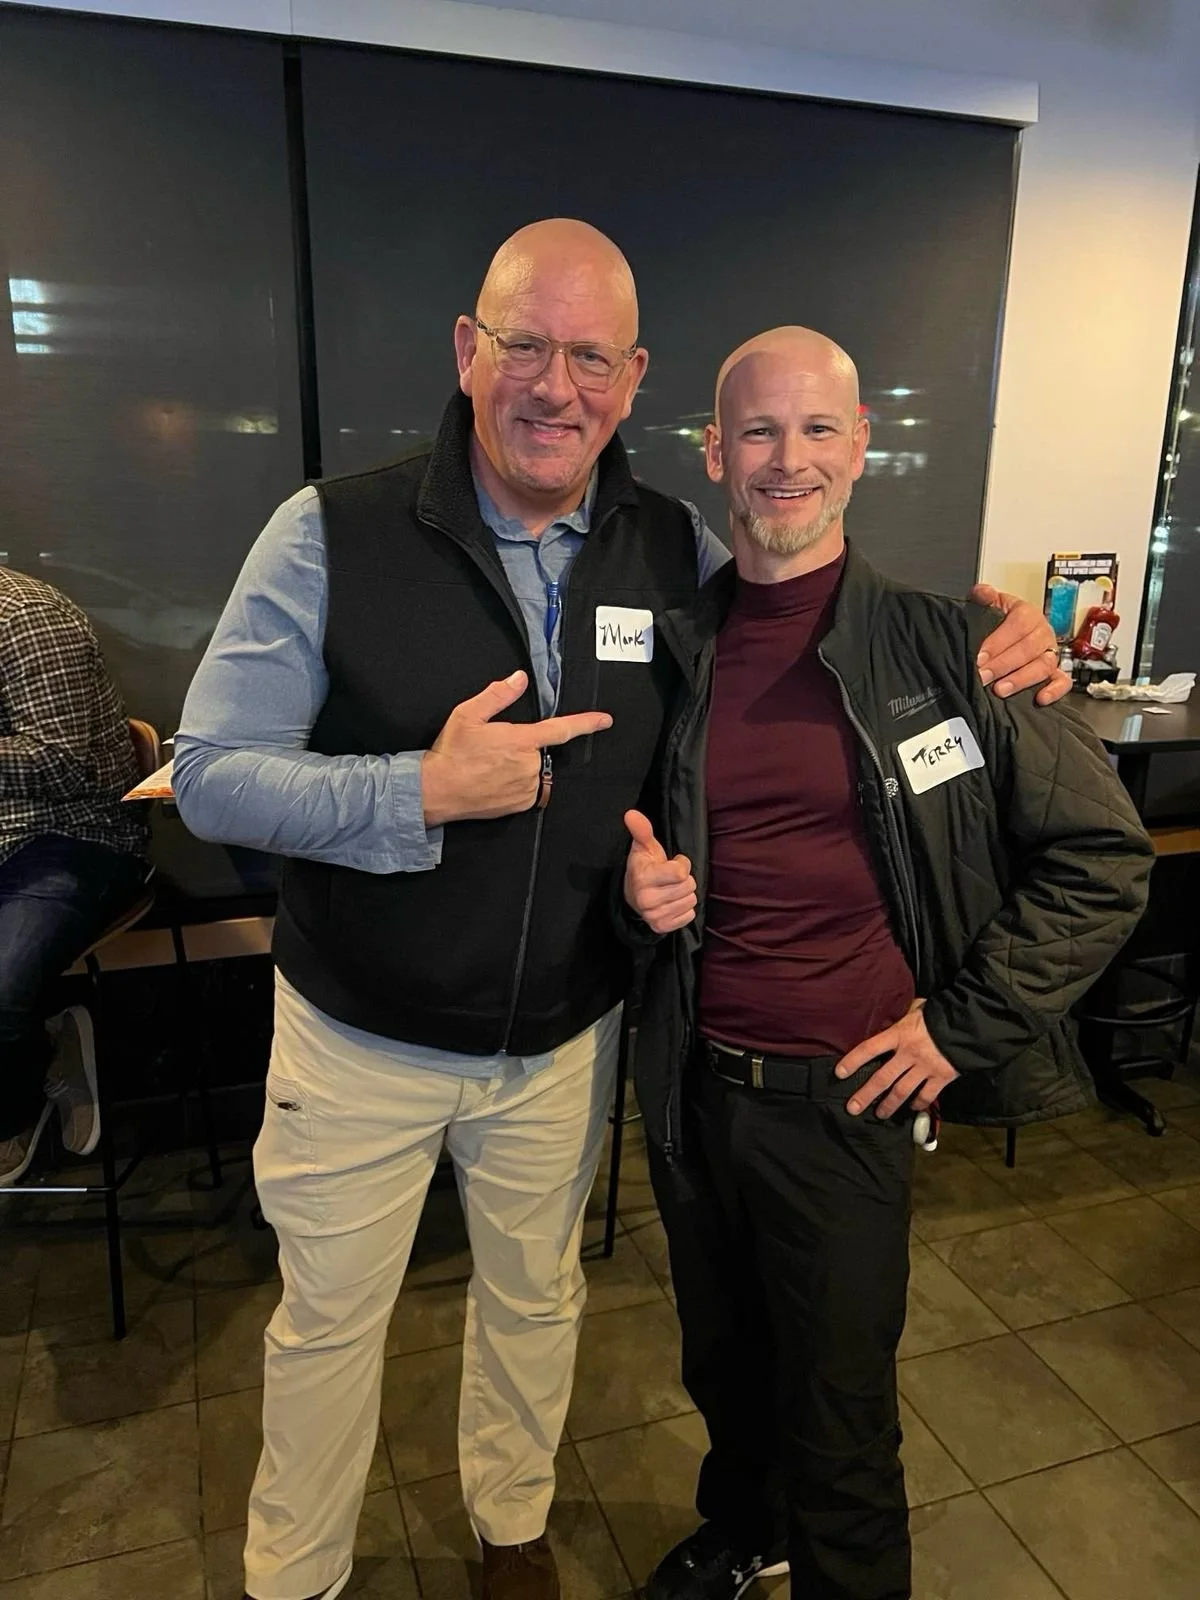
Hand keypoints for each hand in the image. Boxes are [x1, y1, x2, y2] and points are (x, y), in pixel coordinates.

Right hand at [421, 670, 611, 824]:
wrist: (436, 791)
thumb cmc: (451, 753)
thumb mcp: (468, 714)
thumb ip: (497, 695)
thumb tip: (518, 679)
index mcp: (520, 740)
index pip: (561, 729)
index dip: (586, 723)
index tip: (605, 720)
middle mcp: (528, 765)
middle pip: (538, 751)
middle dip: (521, 748)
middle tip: (492, 751)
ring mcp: (526, 787)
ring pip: (532, 771)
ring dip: (518, 767)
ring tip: (489, 768)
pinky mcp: (519, 805)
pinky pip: (527, 791)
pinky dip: (515, 785)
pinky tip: (492, 782)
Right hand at [623, 809, 696, 933]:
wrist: (633, 896)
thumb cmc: (644, 867)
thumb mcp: (643, 847)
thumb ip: (641, 830)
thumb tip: (631, 813)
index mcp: (643, 878)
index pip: (680, 873)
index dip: (681, 864)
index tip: (671, 863)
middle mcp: (646, 899)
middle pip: (689, 886)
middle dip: (684, 880)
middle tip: (670, 879)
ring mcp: (653, 916)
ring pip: (691, 901)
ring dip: (685, 894)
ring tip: (671, 890)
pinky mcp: (661, 927)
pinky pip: (689, 915)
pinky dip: (684, 909)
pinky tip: (672, 903)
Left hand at [835, 999, 959, 1118]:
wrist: (968, 1024)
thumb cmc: (939, 1013)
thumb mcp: (916, 1009)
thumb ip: (903, 1017)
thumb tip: (893, 1016)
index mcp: (899, 1034)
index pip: (869, 1048)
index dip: (853, 1061)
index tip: (839, 1073)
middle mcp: (909, 1054)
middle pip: (882, 1078)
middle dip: (865, 1095)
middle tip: (853, 1108)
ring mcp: (925, 1068)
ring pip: (901, 1091)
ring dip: (888, 1105)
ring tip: (879, 1114)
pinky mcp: (941, 1078)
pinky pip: (926, 1096)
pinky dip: (917, 1104)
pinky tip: (911, 1107)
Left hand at [969, 585, 1070, 705]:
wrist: (1009, 633)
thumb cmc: (1000, 621)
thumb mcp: (990, 604)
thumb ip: (984, 597)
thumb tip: (982, 593)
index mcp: (1028, 614)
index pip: (1018, 625)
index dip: (998, 641)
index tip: (980, 656)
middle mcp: (1042, 633)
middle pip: (1028, 648)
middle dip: (1003, 664)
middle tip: (983, 676)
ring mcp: (1050, 653)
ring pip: (1043, 666)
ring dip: (1021, 679)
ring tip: (1000, 689)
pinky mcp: (1056, 673)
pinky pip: (1062, 682)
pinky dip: (1054, 691)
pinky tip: (1040, 698)